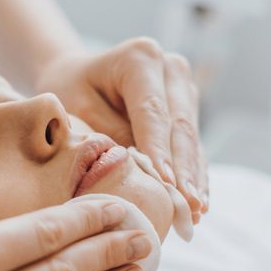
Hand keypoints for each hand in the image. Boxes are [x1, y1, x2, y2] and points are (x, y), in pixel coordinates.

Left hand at [35, 37, 208, 222]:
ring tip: (196, 212)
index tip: (166, 184)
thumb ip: (109, 136)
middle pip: (180, 126)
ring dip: (194, 178)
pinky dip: (194, 176)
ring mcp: (184, 88)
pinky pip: (193, 147)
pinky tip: (198, 204)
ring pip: (192, 140)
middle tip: (188, 206)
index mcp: (140, 58)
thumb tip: (139, 170)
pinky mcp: (188, 109)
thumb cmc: (72, 92)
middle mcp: (170, 69)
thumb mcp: (78, 110)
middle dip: (184, 171)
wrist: (79, 77)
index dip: (160, 151)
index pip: (153, 112)